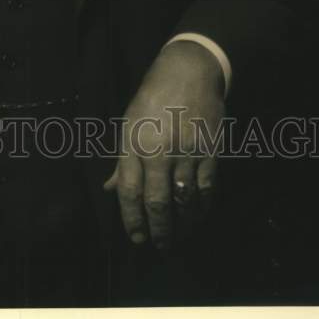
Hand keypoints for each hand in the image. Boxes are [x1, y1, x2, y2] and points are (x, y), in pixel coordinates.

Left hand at [104, 39, 224, 250]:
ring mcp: (186, 151)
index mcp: (134, 142)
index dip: (131, 220)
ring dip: (182, 225)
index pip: (130, 191)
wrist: (189, 71)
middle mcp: (159, 150)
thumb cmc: (153, 96)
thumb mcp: (129, 122)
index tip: (136, 238)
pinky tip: (197, 216)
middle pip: (157, 202)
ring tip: (178, 237)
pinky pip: (207, 189)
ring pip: (184, 200)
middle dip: (158, 230)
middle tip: (159, 246)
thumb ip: (123, 160)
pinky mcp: (210, 151)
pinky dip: (202, 208)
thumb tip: (109, 189)